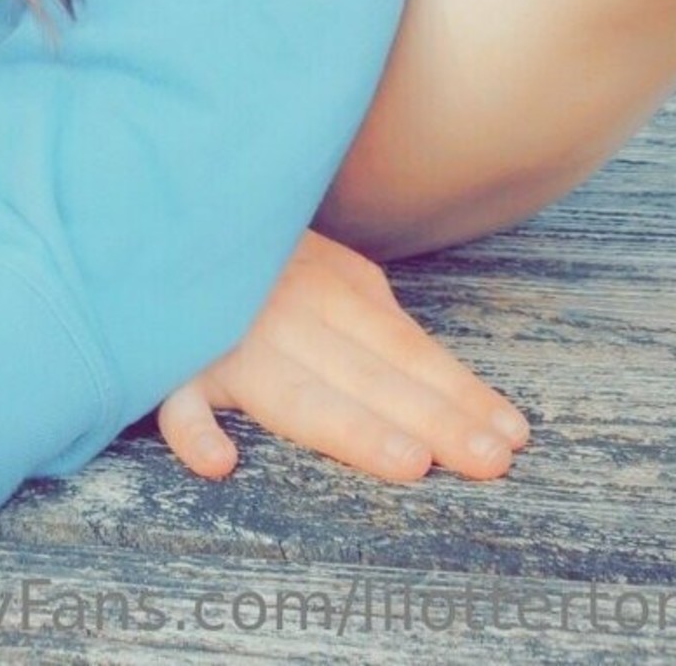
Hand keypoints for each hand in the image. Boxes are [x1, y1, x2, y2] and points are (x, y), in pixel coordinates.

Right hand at [156, 228, 529, 481]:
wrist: (164, 211)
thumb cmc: (254, 255)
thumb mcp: (321, 264)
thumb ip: (366, 312)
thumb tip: (428, 369)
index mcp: (327, 286)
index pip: (405, 348)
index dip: (457, 390)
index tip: (511, 434)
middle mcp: (285, 314)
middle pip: (369, 375)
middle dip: (434, 417)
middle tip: (491, 462)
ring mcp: (225, 340)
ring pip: (294, 393)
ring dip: (348, 425)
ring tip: (409, 463)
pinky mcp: (166, 364)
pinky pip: (174, 401)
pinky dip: (193, 429)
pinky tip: (220, 463)